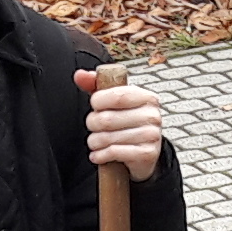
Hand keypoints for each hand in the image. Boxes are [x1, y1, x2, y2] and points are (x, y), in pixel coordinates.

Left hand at [77, 66, 162, 182]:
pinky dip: (100, 155)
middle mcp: (152, 115)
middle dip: (92, 124)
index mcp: (146, 97)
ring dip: (94, 142)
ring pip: (108, 138)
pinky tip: (98, 155)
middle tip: (94, 127)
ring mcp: (151, 135)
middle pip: (107, 119)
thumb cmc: (124, 122)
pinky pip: (114, 152)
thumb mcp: (112, 101)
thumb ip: (95, 85)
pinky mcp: (147, 154)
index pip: (117, 96)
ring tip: (96, 142)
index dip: (98, 102)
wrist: (142, 153)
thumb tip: (79, 75)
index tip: (95, 107)